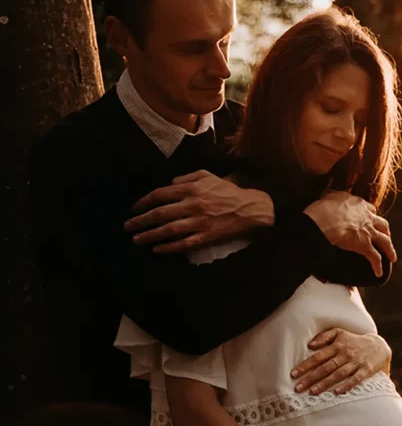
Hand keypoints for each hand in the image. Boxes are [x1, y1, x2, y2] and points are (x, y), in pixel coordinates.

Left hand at [125, 171, 274, 252]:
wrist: (250, 209)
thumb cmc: (228, 191)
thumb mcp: (208, 176)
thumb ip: (186, 178)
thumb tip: (168, 184)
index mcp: (192, 188)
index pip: (160, 195)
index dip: (143, 202)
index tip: (134, 209)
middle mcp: (193, 205)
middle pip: (160, 213)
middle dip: (140, 221)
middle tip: (127, 227)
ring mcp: (200, 222)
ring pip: (169, 230)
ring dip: (150, 235)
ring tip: (137, 240)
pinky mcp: (207, 237)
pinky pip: (184, 244)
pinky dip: (169, 247)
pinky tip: (157, 249)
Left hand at [291, 329, 391, 395]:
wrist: (378, 345)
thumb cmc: (354, 340)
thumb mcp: (339, 332)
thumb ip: (324, 336)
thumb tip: (310, 344)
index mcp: (337, 346)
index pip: (318, 356)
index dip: (305, 365)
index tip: (293, 374)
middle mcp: (345, 354)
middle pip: (325, 367)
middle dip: (311, 378)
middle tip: (298, 388)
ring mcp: (356, 362)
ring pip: (338, 374)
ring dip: (325, 383)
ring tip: (313, 392)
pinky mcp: (366, 370)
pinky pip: (356, 379)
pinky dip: (347, 385)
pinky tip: (338, 392)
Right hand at [303, 191, 395, 277]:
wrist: (326, 220)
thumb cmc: (324, 208)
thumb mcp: (329, 196)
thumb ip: (333, 195)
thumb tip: (329, 194)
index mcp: (359, 205)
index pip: (371, 210)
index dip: (373, 215)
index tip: (372, 219)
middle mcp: (367, 218)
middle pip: (383, 225)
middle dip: (386, 232)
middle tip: (386, 237)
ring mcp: (368, 232)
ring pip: (385, 242)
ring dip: (390, 250)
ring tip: (392, 257)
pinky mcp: (365, 245)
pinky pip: (374, 257)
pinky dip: (377, 266)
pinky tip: (379, 273)